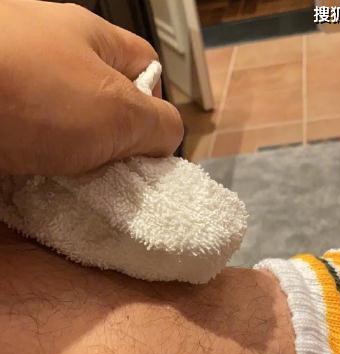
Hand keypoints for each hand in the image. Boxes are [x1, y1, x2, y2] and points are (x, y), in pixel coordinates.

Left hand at [0, 0, 182, 175]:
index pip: (145, 66)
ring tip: (77, 178)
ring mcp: (17, 78)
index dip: (156, 104)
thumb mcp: (120, 114)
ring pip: (65, 123)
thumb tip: (168, 136)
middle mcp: (49, 48)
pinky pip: (31, 138)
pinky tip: (42, 175)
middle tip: (114, 168)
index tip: (149, 142)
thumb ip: (159, 124)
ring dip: (77, 156)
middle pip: (101, 97)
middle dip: (113, 138)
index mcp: (88, 34)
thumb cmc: (35, 95)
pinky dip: (41, 161)